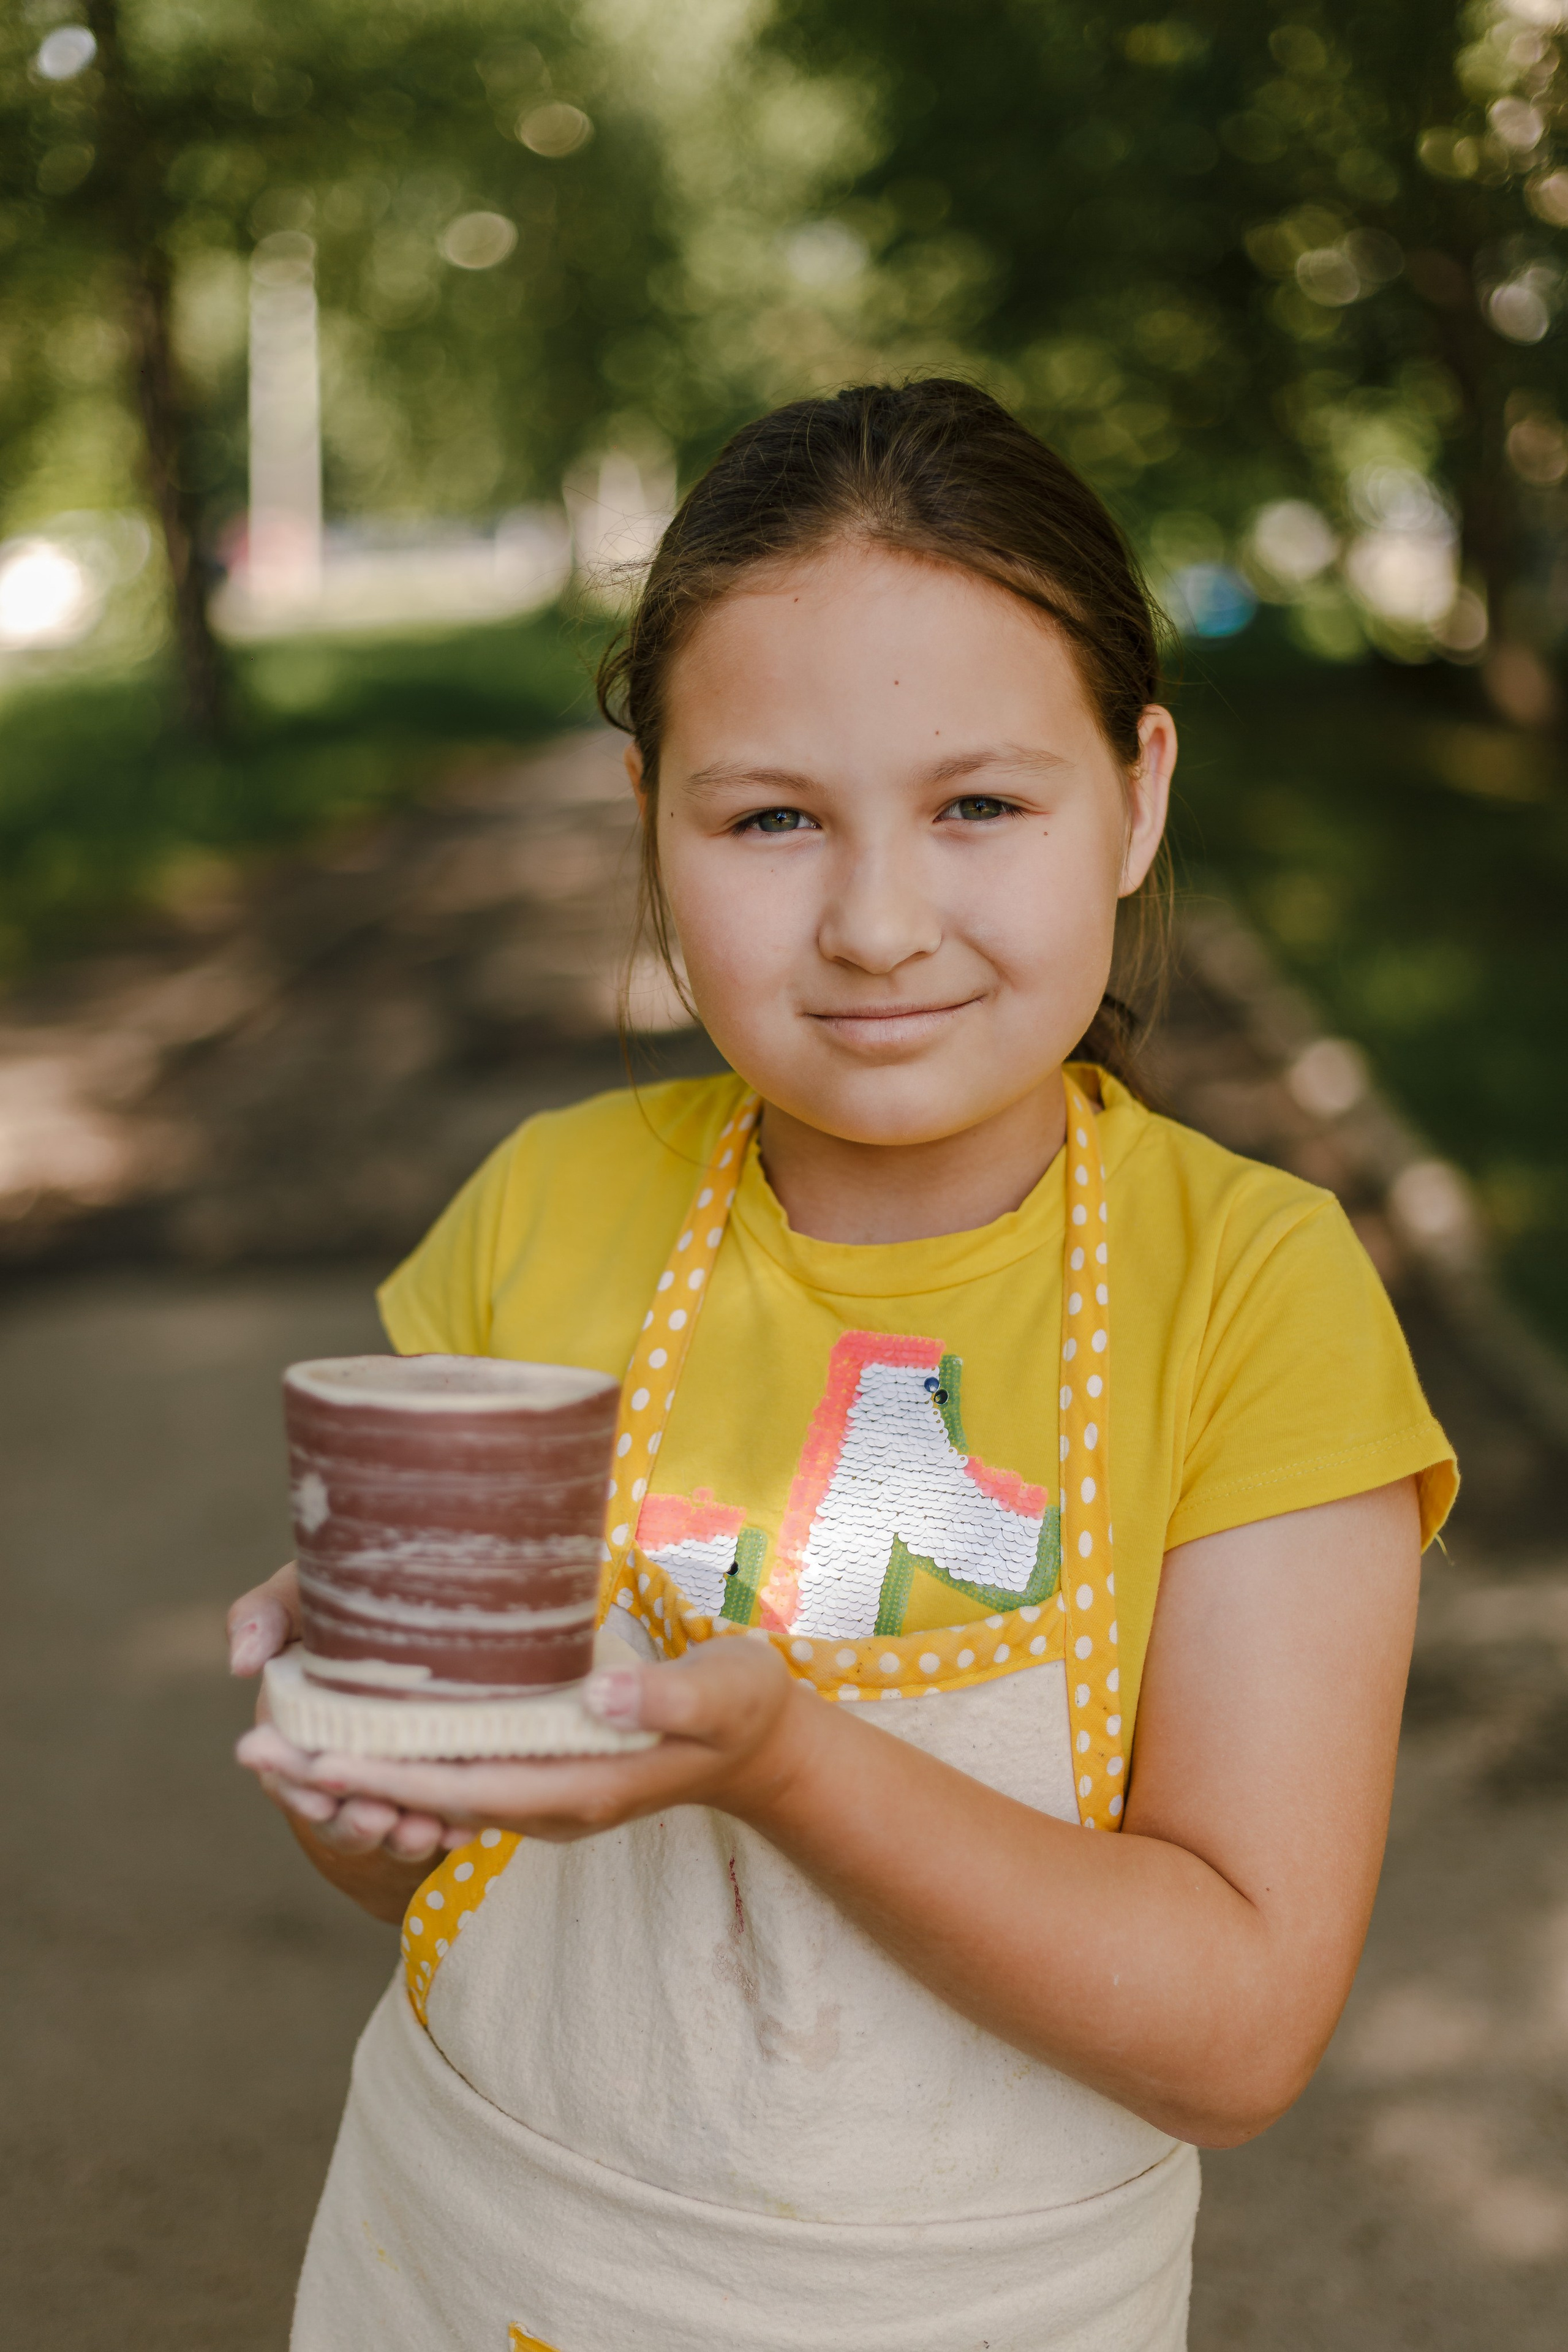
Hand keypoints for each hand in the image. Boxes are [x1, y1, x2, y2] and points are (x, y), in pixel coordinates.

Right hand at [228, 1561, 450, 1864]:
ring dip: (402, 1837)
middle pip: (339, 1813)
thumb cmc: (341, 1606)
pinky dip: (448, 1830)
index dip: (299, 1790)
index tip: (316, 1797)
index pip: (289, 1775)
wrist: (415, 1608)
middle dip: (354, 1822)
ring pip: (389, 1827)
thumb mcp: (299, 1601)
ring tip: (423, 1831)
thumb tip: (241, 1661)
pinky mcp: (432, 1788)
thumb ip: (265, 1619)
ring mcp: (387, 1783)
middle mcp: (340, 1767)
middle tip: (375, 1816)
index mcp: (296, 1730)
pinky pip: (439, 1820)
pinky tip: (462, 1831)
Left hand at [239, 1634, 804, 1845]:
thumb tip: (601, 1695)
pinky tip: (354, 1739)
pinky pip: (450, 1782)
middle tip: (250, 1751)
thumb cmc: (742, 1708)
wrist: (760, 1746)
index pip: (457, 1787)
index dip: (379, 1777)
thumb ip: (666, 1697)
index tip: (307, 1762)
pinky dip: (394, 1767)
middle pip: (421, 1800)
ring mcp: (540, 1795)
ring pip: (427, 1796)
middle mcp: (546, 1802)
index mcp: (578, 1785)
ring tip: (275, 1750)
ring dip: (354, 1779)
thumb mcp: (722, 1692)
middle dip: (337, 1782)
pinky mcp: (538, 1775)